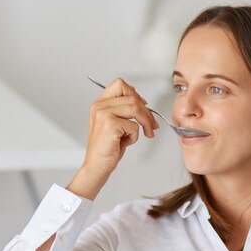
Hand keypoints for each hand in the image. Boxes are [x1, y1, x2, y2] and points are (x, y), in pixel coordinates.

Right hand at [66, 78, 158, 199]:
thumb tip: (142, 101)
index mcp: (100, 103)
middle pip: (132, 97)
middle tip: (153, 125)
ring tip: (148, 133)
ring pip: (135, 108)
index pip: (120, 84)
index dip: (135, 93)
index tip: (144, 105)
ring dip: (146, 122)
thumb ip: (124, 110)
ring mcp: (103, 114)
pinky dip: (135, 136)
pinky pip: (134, 126)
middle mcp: (99, 106)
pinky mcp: (110, 125)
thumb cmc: (107, 147)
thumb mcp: (115, 124)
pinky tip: (126, 142)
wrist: (97, 166)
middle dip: (147, 112)